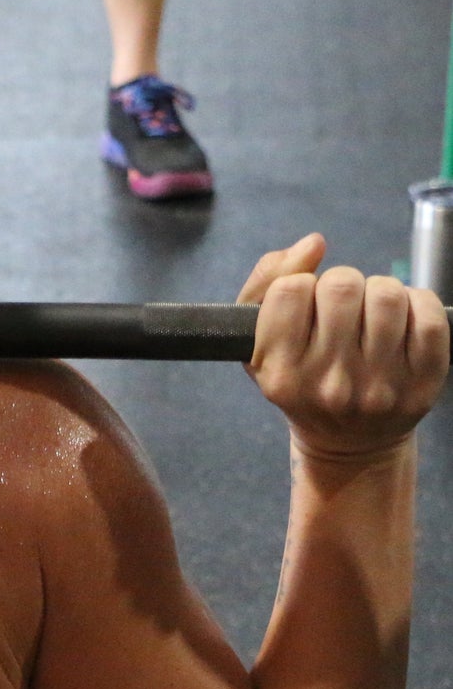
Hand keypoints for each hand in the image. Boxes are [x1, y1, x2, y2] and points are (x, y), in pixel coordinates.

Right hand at [239, 233, 448, 462]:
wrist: (347, 445)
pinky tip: (403, 320)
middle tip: (341, 309)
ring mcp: (379, 386)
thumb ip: (266, 285)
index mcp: (281, 376)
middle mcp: (329, 384)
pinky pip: (429, 314)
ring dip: (379, 292)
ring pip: (387, 295)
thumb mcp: (259, 345)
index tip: (303, 307)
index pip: (290, 290)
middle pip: (341, 286)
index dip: (298, 285)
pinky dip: (418, 303)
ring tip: (370, 314)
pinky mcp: (422, 383)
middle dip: (341, 285)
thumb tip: (314, 243)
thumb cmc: (300, 383)